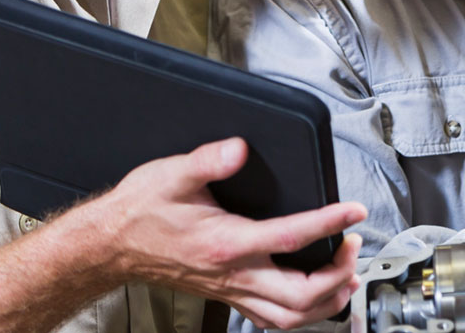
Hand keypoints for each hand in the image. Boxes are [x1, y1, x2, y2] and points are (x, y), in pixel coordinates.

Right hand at [80, 137, 367, 329]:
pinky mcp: (227, 296)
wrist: (110, 246)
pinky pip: (271, 319)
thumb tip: (238, 149)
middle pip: (300, 294)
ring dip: (327, 301)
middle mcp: (233, 274)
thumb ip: (208, 160)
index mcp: (226, 243)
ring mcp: (231, 290)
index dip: (329, 223)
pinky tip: (316, 298)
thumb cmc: (141, 212)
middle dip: (338, 273)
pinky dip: (302, 314)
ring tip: (347, 276)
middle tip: (353, 245)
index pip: (291, 237)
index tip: (354, 210)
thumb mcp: (172, 175)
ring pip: (290, 317)